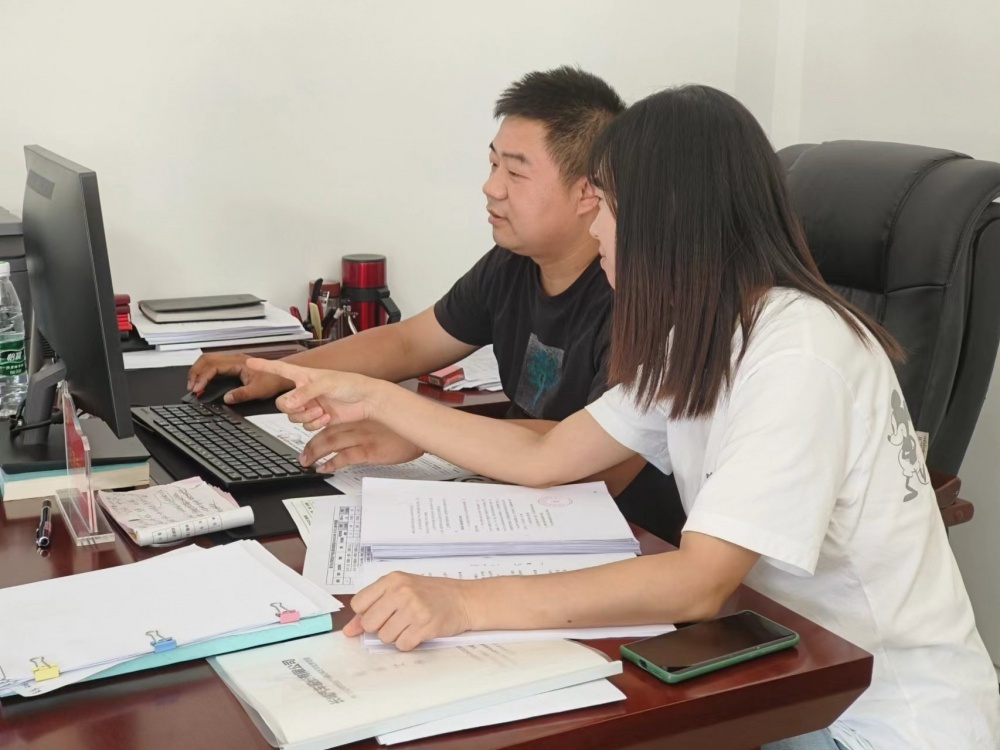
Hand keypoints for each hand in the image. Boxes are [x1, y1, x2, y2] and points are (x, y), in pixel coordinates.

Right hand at [187, 353, 290, 403]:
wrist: (283, 374)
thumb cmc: (273, 380)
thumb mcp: (259, 390)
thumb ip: (243, 394)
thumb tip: (226, 399)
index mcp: (238, 362)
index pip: (213, 365)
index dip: (203, 376)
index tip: (197, 388)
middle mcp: (234, 358)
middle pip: (206, 359)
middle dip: (195, 372)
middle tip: (191, 387)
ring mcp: (232, 360)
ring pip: (208, 360)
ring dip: (198, 371)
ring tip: (194, 386)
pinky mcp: (232, 364)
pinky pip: (213, 364)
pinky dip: (204, 372)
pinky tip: (202, 382)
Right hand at [244, 358, 377, 429]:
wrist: (366, 400)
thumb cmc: (350, 384)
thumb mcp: (326, 383)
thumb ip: (305, 393)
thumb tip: (288, 404)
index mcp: (304, 376)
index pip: (279, 368)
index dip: (264, 366)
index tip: (250, 363)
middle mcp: (304, 391)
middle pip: (282, 403)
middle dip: (293, 407)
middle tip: (307, 405)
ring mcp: (310, 405)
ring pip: (293, 417)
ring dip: (306, 416)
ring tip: (322, 410)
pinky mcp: (318, 418)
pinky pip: (305, 425)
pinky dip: (314, 423)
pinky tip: (326, 417)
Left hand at [300, 421, 422, 471]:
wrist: (418, 431)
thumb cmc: (400, 428)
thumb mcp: (378, 421)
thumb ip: (361, 424)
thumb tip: (347, 434)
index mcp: (358, 416)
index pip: (328, 421)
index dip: (314, 430)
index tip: (306, 438)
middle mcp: (357, 425)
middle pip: (326, 433)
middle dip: (310, 446)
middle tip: (301, 457)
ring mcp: (363, 438)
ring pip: (331, 443)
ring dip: (315, 454)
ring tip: (307, 463)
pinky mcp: (370, 451)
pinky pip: (346, 457)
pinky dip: (332, 463)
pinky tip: (325, 468)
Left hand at [343, 572, 473, 650]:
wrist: (464, 599)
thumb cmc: (432, 594)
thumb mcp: (401, 590)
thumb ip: (373, 606)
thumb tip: (349, 630)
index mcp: (392, 580)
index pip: (359, 604)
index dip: (366, 613)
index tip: (379, 613)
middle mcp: (402, 592)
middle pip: (369, 623)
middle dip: (380, 627)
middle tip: (397, 620)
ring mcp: (414, 609)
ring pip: (385, 636)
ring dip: (395, 636)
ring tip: (410, 624)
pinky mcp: (425, 626)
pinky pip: (402, 644)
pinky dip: (408, 643)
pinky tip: (418, 631)